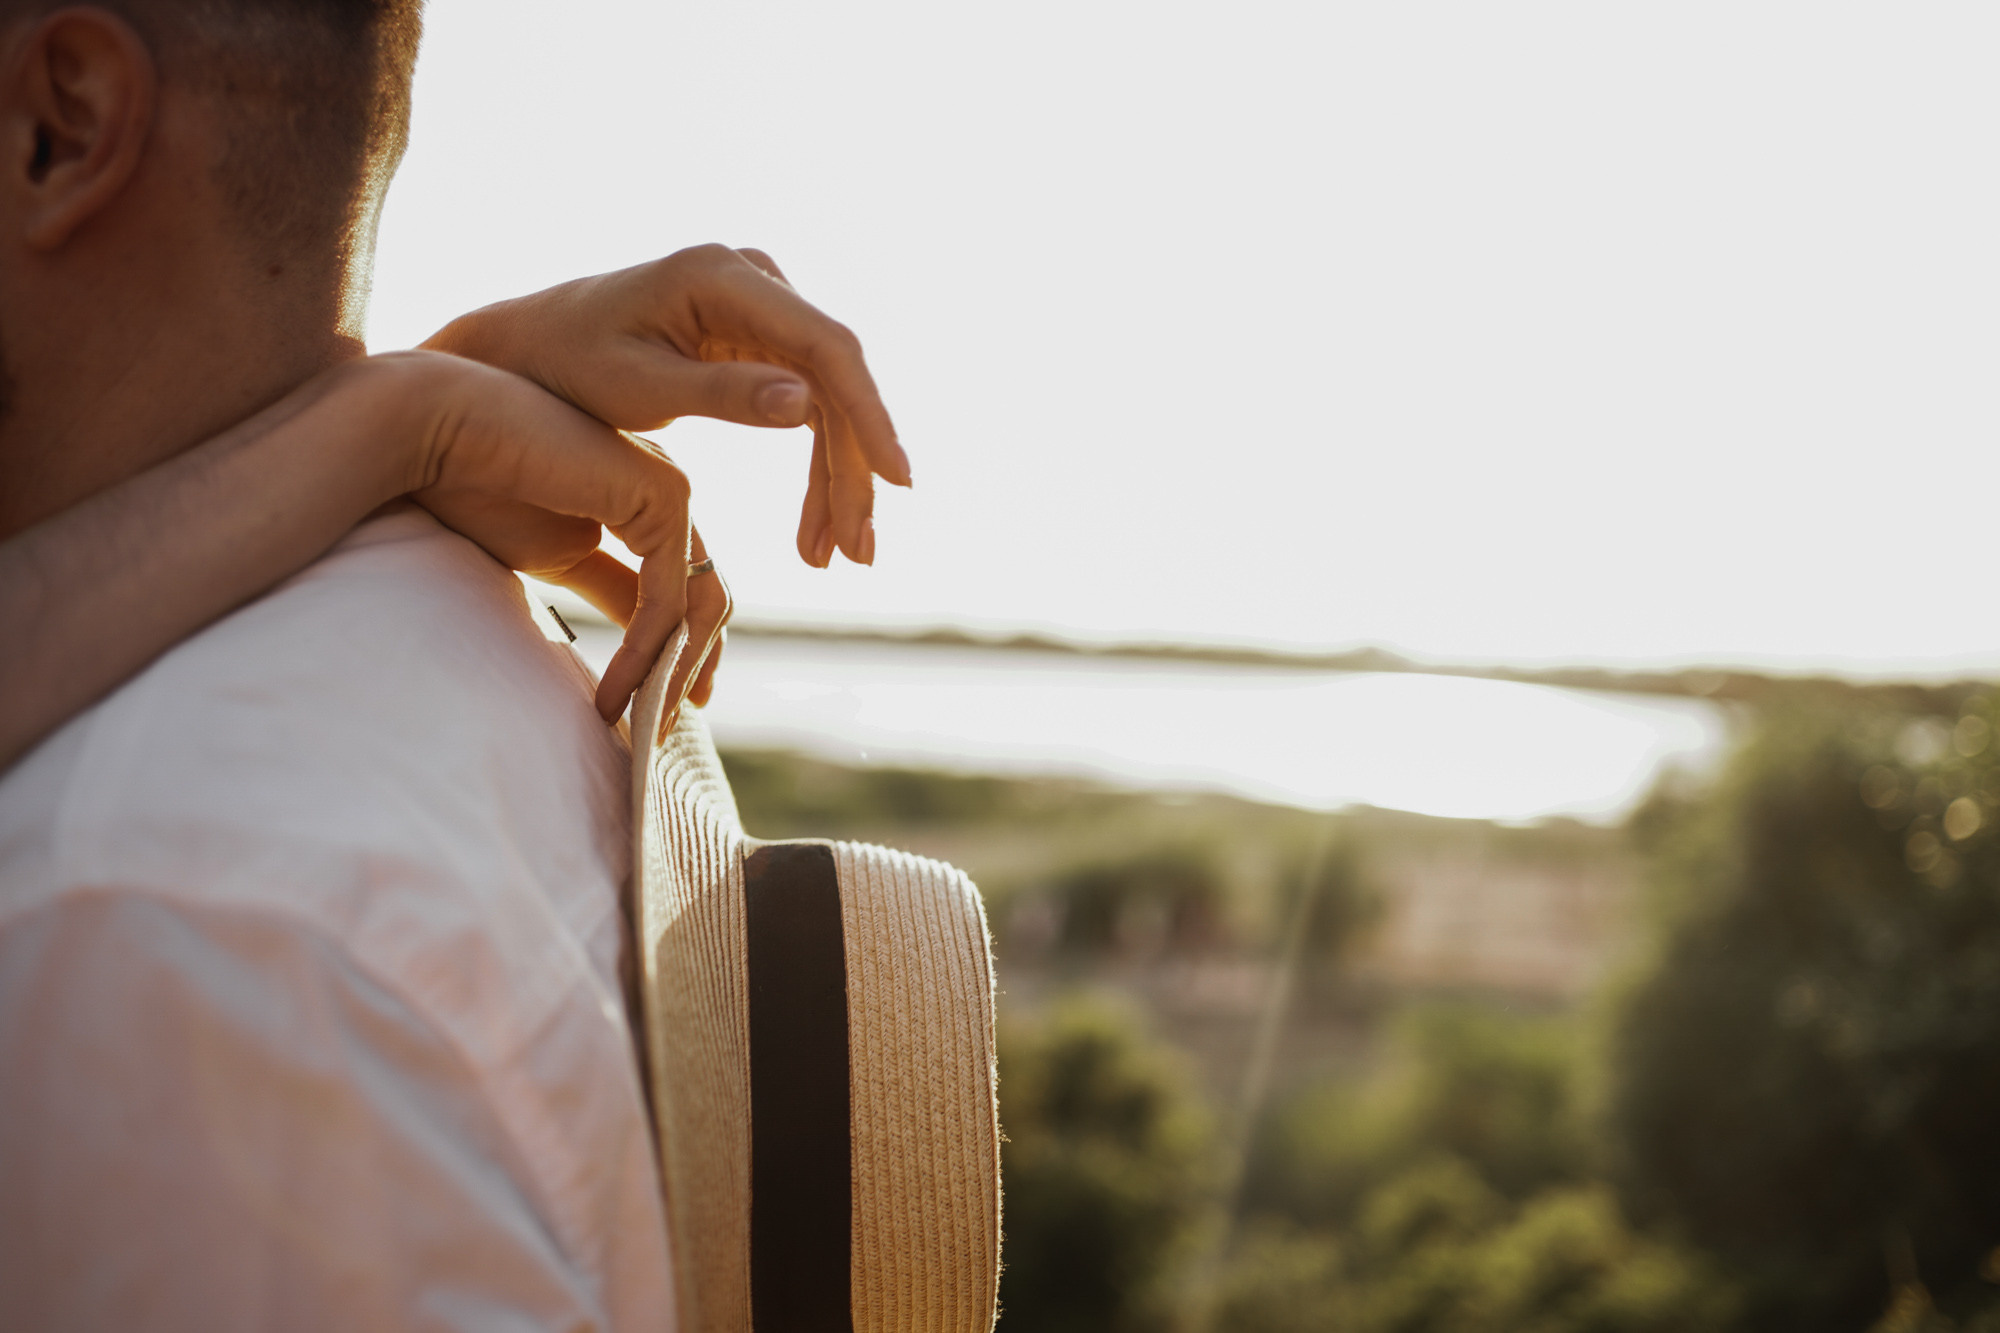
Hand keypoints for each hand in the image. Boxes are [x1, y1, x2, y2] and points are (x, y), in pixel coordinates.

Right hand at [367, 352, 724, 724]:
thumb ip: (608, 591)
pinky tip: (615, 694)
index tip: (656, 711)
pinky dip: (647, 652)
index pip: (683, 590)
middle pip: (706, 598)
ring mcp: (669, 489)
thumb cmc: (473, 486)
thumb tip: (641, 646)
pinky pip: (667, 596)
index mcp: (641, 504)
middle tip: (666, 726)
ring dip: (673, 671)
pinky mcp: (661, 494)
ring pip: (700, 603)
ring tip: (640, 722)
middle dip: (691, 667)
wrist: (433, 430)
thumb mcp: (556, 557)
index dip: (676, 654)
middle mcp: (664, 494)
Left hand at [426, 243, 910, 569]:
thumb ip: (721, 394)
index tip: (896, 482)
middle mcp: (754, 280)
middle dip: (852, 471)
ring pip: (827, 402)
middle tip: (858, 553)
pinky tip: (815, 530)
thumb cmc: (566, 368)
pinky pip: (805, 407)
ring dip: (837, 480)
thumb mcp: (636, 389)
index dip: (869, 416)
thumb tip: (806, 406)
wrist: (523, 351)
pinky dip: (812, 469)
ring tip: (836, 556)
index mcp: (723, 279)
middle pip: (835, 381)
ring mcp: (760, 307)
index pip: (826, 348)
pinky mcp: (757, 339)